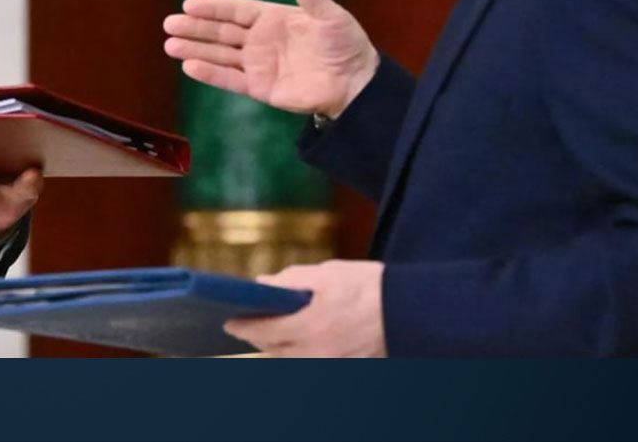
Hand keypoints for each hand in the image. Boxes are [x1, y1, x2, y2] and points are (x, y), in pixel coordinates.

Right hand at [163, 0, 378, 116]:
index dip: (212, 8)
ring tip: (170, 45)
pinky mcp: (261, 88)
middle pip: (221, 33)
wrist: (357, 82)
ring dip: (195, 50)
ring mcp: (259, 65)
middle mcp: (261, 41)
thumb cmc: (347, 44)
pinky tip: (190, 66)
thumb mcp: (329, 14)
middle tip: (169, 24)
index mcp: (273, 18)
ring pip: (220, 56)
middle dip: (195, 28)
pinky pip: (231, 80)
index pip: (235, 11)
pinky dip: (210, 74)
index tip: (189, 4)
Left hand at [223, 260, 386, 356]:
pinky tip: (293, 338)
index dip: (243, 326)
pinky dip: (296, 352)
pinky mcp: (342, 365)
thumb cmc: (368, 286)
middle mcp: (318, 351)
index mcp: (311, 326)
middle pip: (274, 350)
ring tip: (265, 331)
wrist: (409, 308)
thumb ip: (291, 279)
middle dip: (256, 337)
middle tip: (243, 325)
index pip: (264, 332)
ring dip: (275, 346)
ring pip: (290, 359)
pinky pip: (309, 362)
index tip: (228, 320)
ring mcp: (330, 362)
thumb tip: (262, 283)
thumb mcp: (327, 273)